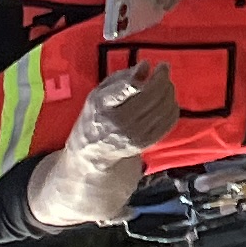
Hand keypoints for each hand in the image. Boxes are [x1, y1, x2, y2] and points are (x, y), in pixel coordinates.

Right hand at [28, 66, 177, 226]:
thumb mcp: (98, 106)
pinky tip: (169, 110)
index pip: (114, 91)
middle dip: (162, 85)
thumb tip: (145, 67)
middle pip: (145, 99)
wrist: (76, 179)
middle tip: (165, 74)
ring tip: (168, 90)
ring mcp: (120, 139)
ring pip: (155, 114)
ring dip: (168, 99)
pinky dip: (169, 117)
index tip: (149, 68)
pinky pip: (160, 130)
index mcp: (94, 110)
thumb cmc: (90, 138)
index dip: (133, 80)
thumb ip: (119, 86)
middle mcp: (106, 124)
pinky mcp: (133, 154)